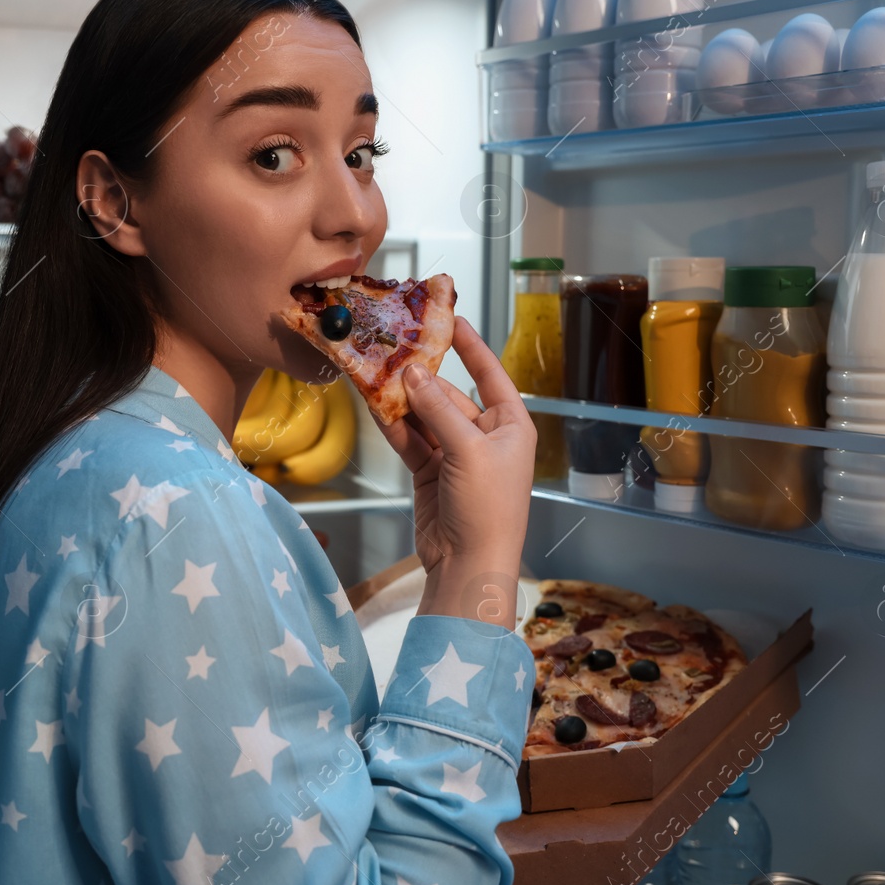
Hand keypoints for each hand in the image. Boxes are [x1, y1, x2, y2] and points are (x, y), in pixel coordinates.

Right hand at [373, 317, 535, 626]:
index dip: (471, 346)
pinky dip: (394, 426)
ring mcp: (456, 454)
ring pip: (425, 417)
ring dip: (402, 401)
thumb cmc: (487, 509)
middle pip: (450, 395)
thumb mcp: (467, 452)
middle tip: (391, 350)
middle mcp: (485, 436)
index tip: (450, 318)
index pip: (490, 375)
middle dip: (421, 378)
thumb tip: (412, 374)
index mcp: (510, 426)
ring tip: (374, 373)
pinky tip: (374, 406)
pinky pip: (411, 440)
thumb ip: (438, 410)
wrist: (469, 565)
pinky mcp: (431, 472)